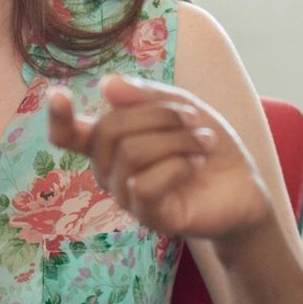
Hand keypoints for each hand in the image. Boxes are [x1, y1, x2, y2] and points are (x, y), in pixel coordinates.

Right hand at [47, 76, 272, 242]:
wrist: (245, 184)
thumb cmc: (206, 144)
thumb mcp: (180, 107)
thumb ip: (145, 97)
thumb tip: (106, 86)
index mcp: (111, 142)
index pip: (68, 134)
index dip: (58, 116)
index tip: (57, 94)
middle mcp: (110, 171)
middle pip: (109, 129)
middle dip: (157, 114)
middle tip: (193, 118)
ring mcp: (127, 197)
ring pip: (132, 153)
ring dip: (177, 139)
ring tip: (205, 141)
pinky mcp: (150, 217)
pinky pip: (147, 185)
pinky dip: (179, 165)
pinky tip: (198, 164)